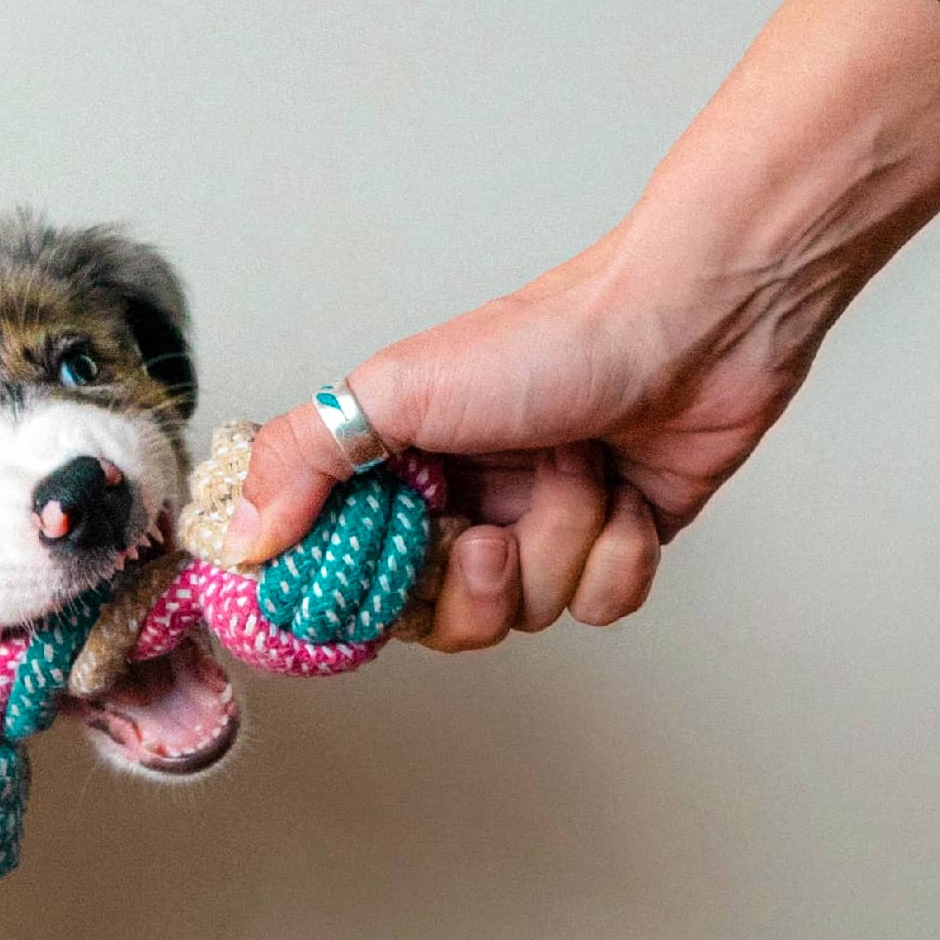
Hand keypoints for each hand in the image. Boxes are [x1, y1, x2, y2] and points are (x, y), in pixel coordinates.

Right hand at [229, 0, 939, 650]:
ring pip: (534, 612)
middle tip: (493, 531)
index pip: (358, 572)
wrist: (694, 324)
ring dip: (563, 544)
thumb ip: (303, 459)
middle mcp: (470, 498)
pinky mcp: (618, 538)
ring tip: (578, 471)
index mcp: (404, 465)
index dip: (372, 595)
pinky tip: (626, 492)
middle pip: (446, 615)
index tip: (389, 579)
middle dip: (482, 582)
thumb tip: (245, 534)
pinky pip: (603, 603)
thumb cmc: (551, 338)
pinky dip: (618, 554)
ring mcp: (545, 522)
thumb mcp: (396, 391)